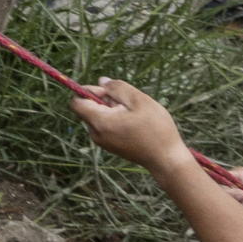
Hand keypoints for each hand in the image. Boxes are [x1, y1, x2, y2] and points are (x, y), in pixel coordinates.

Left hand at [70, 76, 190, 173]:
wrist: (166, 160)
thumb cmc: (156, 129)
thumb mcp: (140, 101)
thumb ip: (118, 88)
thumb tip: (101, 81)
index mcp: (100, 122)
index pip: (76, 102)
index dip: (89, 91)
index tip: (109, 93)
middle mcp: (96, 134)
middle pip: (88, 108)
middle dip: (105, 100)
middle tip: (128, 104)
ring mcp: (102, 142)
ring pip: (98, 116)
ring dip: (112, 110)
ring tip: (134, 115)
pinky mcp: (110, 146)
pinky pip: (105, 126)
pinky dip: (116, 120)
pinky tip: (134, 124)